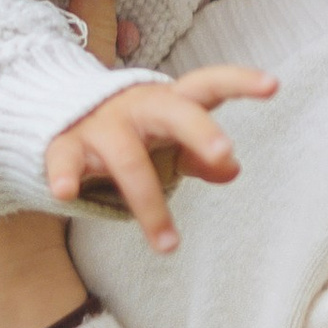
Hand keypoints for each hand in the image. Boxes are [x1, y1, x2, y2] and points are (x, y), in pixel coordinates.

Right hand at [41, 71, 276, 253]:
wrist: (55, 113)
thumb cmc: (132, 133)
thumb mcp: (169, 142)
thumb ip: (201, 155)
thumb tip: (233, 169)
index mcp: (169, 102)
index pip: (208, 85)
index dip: (239, 82)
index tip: (272, 86)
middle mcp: (137, 107)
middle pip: (173, 113)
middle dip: (199, 131)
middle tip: (224, 153)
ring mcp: (100, 124)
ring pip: (128, 159)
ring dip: (148, 204)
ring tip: (168, 245)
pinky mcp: (65, 144)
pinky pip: (64, 159)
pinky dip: (64, 175)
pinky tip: (66, 193)